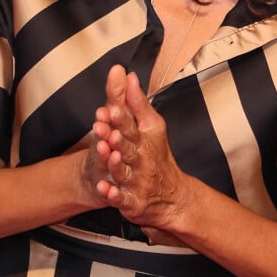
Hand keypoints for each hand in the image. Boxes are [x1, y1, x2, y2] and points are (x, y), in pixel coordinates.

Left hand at [92, 65, 187, 230]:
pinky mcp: (132, 201)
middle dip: (118, 139)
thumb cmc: (157, 155)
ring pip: (125, 173)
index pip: (132, 125)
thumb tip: (128, 74)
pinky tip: (104, 189)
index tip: (111, 107)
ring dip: (117, 165)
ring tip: (110, 156)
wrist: (173, 196)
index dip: (121, 117)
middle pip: (129, 148)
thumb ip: (136, 102)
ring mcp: (137, 181)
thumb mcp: (151, 126)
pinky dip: (113, 194)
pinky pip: (122, 198)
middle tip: (106, 129)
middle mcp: (142, 159)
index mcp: (144, 139)